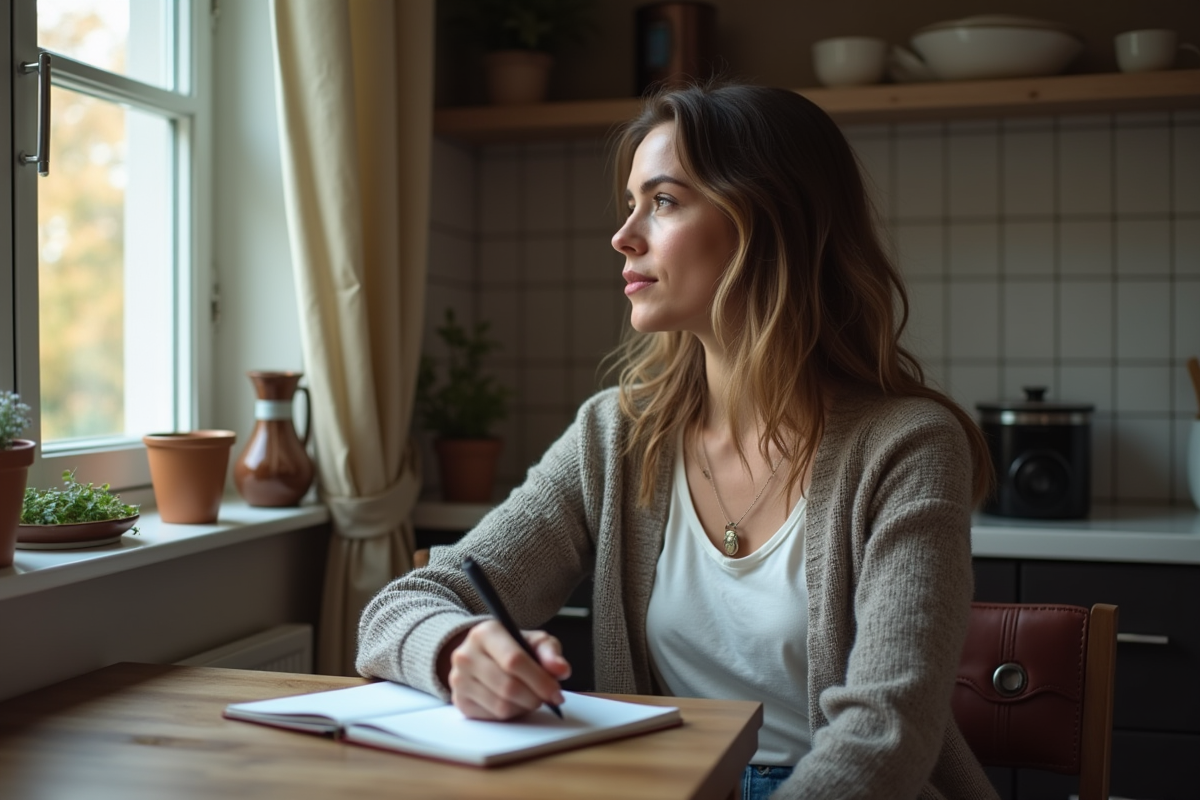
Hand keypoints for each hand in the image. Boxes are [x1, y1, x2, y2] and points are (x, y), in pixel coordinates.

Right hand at [440, 621, 571, 719]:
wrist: (482, 655)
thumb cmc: (513, 647)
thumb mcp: (534, 642)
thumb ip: (550, 653)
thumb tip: (561, 670)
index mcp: (485, 632)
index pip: (514, 661)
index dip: (539, 680)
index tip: (556, 692)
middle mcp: (466, 655)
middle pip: (508, 686)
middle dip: (534, 697)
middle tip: (546, 698)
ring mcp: (459, 680)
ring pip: (501, 706)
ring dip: (524, 707)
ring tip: (531, 698)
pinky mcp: (459, 701)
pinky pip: (492, 717)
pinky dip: (510, 714)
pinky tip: (515, 702)